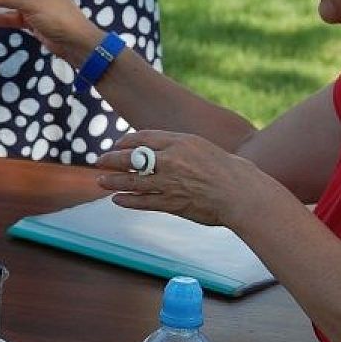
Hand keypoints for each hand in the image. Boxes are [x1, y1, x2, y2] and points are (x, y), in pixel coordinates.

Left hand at [95, 130, 268, 228]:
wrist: (241, 193)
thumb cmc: (231, 171)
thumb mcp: (205, 149)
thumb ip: (183, 149)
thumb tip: (167, 153)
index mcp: (181, 141)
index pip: (144, 138)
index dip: (127, 141)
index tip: (117, 144)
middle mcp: (171, 159)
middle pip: (132, 157)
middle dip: (112, 159)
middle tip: (99, 160)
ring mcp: (170, 182)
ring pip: (132, 180)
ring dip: (113, 181)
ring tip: (100, 181)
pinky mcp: (171, 203)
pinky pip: (143, 201)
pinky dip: (128, 201)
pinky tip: (117, 200)